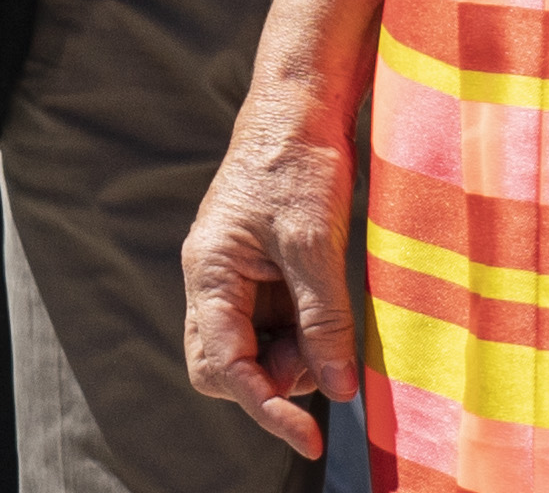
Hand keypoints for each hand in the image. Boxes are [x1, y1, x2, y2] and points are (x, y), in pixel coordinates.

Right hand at [179, 81, 352, 453]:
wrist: (299, 111)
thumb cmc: (297, 165)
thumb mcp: (316, 243)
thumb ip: (324, 319)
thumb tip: (338, 388)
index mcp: (210, 271)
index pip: (225, 365)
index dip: (266, 408)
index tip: (311, 438)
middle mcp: (212, 281)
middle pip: (222, 366)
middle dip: (272, 381)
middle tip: (321, 360)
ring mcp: (234, 279)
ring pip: (252, 352)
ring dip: (293, 358)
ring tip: (333, 326)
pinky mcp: (259, 276)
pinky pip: (272, 328)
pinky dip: (303, 336)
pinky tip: (329, 315)